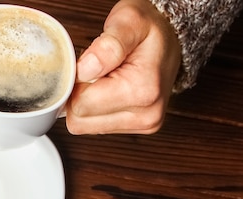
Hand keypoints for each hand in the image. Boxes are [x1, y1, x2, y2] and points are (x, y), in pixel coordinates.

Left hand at [66, 0, 180, 133]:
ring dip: (84, 104)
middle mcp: (146, 115)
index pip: (81, 104)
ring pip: (83, 126)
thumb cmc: (149, 29)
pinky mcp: (136, 128)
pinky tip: (106, 92)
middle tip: (95, 72)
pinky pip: (93, 127)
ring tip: (103, 80)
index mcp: (142, 91)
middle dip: (78, 95)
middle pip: (79, 120)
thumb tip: (84, 70)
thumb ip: (106, 46)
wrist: (171, 38)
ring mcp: (142, 125)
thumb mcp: (129, 21)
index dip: (76, 83)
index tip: (87, 65)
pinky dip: (93, 110)